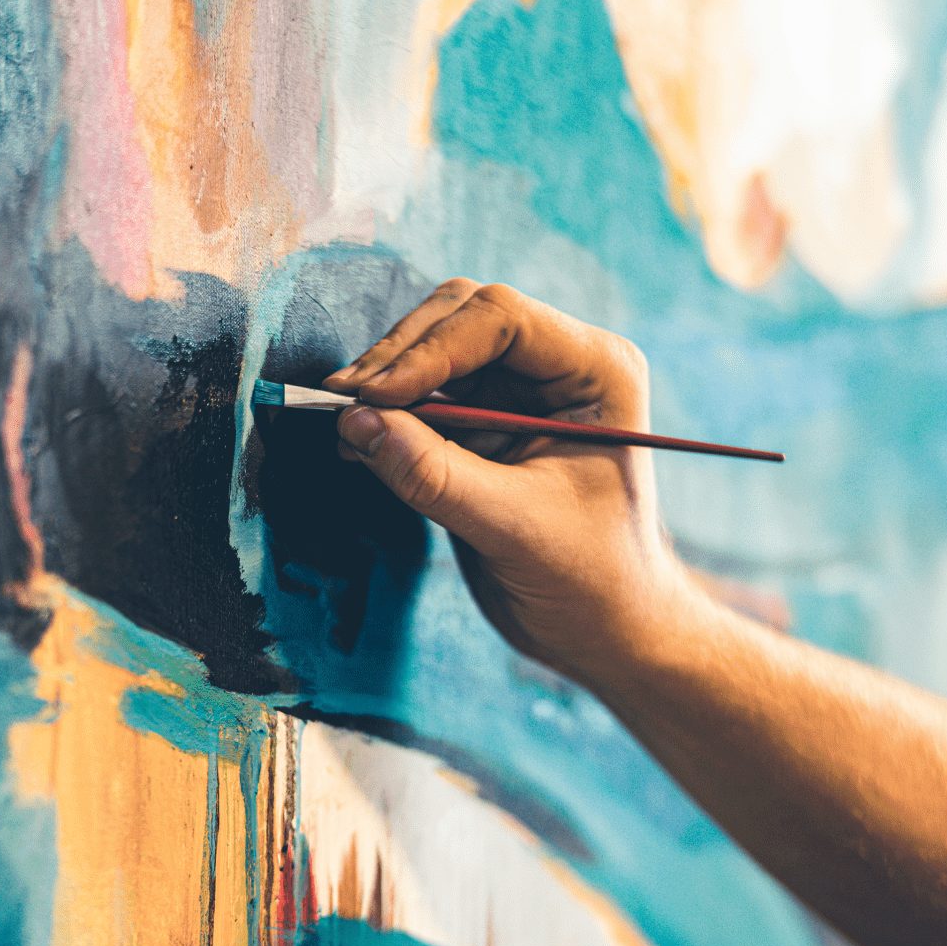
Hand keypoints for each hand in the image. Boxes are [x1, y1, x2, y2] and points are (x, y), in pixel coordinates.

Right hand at [326, 280, 705, 686]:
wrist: (604, 627)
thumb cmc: (589, 580)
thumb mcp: (512, 528)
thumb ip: (434, 474)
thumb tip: (356, 422)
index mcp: (594, 370)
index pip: (500, 320)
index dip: (429, 350)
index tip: (372, 396)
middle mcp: (557, 366)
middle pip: (459, 318)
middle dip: (398, 357)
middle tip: (342, 402)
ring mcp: (517, 391)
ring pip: (432, 350)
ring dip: (384, 383)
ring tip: (345, 425)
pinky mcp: (482, 424)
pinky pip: (421, 396)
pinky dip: (385, 413)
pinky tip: (358, 443)